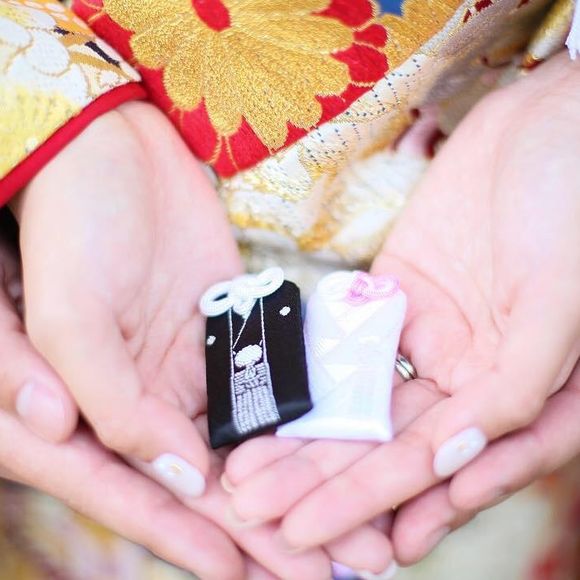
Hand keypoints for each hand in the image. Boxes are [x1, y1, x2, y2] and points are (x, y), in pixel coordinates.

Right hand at [13, 102, 387, 577]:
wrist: (115, 153)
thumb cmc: (74, 224)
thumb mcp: (71, 315)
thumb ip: (115, 399)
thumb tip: (179, 474)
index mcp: (94, 408)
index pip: (149, 493)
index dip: (196, 540)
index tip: (251, 577)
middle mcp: (146, 399)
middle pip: (210, 482)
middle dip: (269, 531)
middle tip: (333, 571)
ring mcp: (190, 366)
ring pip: (247, 442)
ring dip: (295, 485)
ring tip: (350, 524)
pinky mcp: (227, 330)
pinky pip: (266, 386)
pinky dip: (298, 422)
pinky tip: (335, 449)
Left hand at [223, 51, 579, 555]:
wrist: (549, 123)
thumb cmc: (574, 206)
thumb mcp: (561, 303)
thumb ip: (515, 385)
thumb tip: (451, 459)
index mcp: (517, 391)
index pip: (442, 465)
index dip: (386, 504)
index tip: (334, 546)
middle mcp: (470, 373)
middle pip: (390, 442)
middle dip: (327, 484)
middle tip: (264, 517)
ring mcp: (429, 333)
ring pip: (361, 400)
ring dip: (310, 442)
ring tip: (255, 480)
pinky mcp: (398, 291)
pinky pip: (348, 342)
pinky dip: (316, 376)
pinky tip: (278, 411)